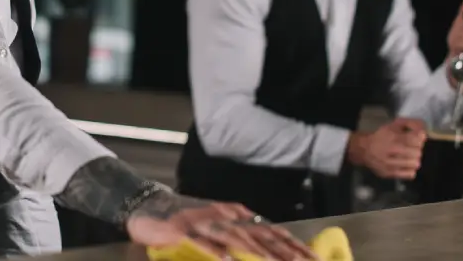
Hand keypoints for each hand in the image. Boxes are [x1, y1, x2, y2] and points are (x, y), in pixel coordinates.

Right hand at [125, 192, 315, 259]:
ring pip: (234, 237)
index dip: (293, 246)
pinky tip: (228, 260)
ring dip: (255, 252)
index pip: (270, 231)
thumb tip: (263, 236)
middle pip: (258, 235)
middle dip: (283, 252)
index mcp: (235, 216)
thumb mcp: (216, 223)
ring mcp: (204, 222)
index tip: (314, 259)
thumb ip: (239, 229)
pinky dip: (216, 251)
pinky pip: (202, 242)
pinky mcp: (182, 230)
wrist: (149, 206)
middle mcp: (224, 217)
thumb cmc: (186, 218)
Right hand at [346, 117, 425, 179]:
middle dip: (417, 149)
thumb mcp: (393, 124)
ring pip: (415, 164)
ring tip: (409, 157)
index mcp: (393, 136)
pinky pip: (410, 174)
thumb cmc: (381, 136)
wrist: (363, 149)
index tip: (418, 138)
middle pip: (418, 152)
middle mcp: (391, 150)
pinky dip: (410, 169)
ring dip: (414, 159)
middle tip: (412, 148)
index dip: (420, 138)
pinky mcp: (390, 174)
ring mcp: (390, 164)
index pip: (416, 138)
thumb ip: (410, 124)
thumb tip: (424, 132)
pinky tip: (405, 165)